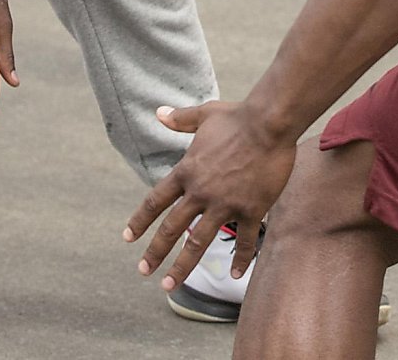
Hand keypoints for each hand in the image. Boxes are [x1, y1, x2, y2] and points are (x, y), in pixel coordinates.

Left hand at [124, 102, 297, 290]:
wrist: (270, 124)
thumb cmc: (238, 117)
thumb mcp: (204, 114)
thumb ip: (180, 119)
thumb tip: (159, 112)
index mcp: (187, 171)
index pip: (155, 201)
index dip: (139, 221)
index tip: (127, 238)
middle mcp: (201, 192)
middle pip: (171, 228)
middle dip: (155, 253)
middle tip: (143, 271)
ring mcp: (226, 204)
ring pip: (199, 242)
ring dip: (183, 266)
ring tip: (170, 285)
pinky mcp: (251, 209)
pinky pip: (244, 241)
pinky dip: (240, 259)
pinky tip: (236, 275)